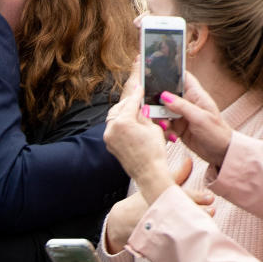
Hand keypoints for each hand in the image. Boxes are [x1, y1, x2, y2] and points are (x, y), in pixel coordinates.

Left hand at [103, 73, 172, 195]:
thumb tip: (141, 108)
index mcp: (123, 122)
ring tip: (134, 112)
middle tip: (136, 100)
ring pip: (113, 119)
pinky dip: (121, 125)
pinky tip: (131, 125)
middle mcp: (112, 129)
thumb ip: (144, 116)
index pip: (130, 103)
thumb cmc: (154, 152)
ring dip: (122, 114)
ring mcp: (108, 138)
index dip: (136, 94)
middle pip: (117, 109)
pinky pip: (113, 130)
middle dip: (127, 104)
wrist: (149, 173)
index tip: (139, 88)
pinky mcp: (110, 146)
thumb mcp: (153, 128)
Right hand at [105, 157, 211, 251]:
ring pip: (177, 228)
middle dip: (197, 212)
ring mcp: (154, 227)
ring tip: (205, 226)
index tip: (210, 198)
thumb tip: (190, 160)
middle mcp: (157, 211)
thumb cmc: (142, 201)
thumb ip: (177, 176)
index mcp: (158, 197)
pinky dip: (182, 242)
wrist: (120, 220)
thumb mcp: (156, 185)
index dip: (196, 197)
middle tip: (212, 211)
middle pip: (180, 212)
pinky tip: (194, 242)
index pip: (179, 196)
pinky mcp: (153, 241)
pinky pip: (170, 243)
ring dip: (191, 227)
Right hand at [163, 72, 233, 167]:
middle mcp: (187, 102)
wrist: (220, 153)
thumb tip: (164, 96)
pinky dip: (163, 129)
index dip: (170, 73)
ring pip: (162, 110)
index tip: (155, 73)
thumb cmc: (217, 133)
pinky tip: (171, 136)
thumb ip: (182, 106)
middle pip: (166, 94)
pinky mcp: (177, 126)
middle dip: (157, 101)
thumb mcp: (200, 118)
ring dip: (160, 119)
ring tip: (166, 127)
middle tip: (155, 110)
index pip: (182, 77)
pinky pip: (164, 123)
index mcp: (196, 95)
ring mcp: (180, 114)